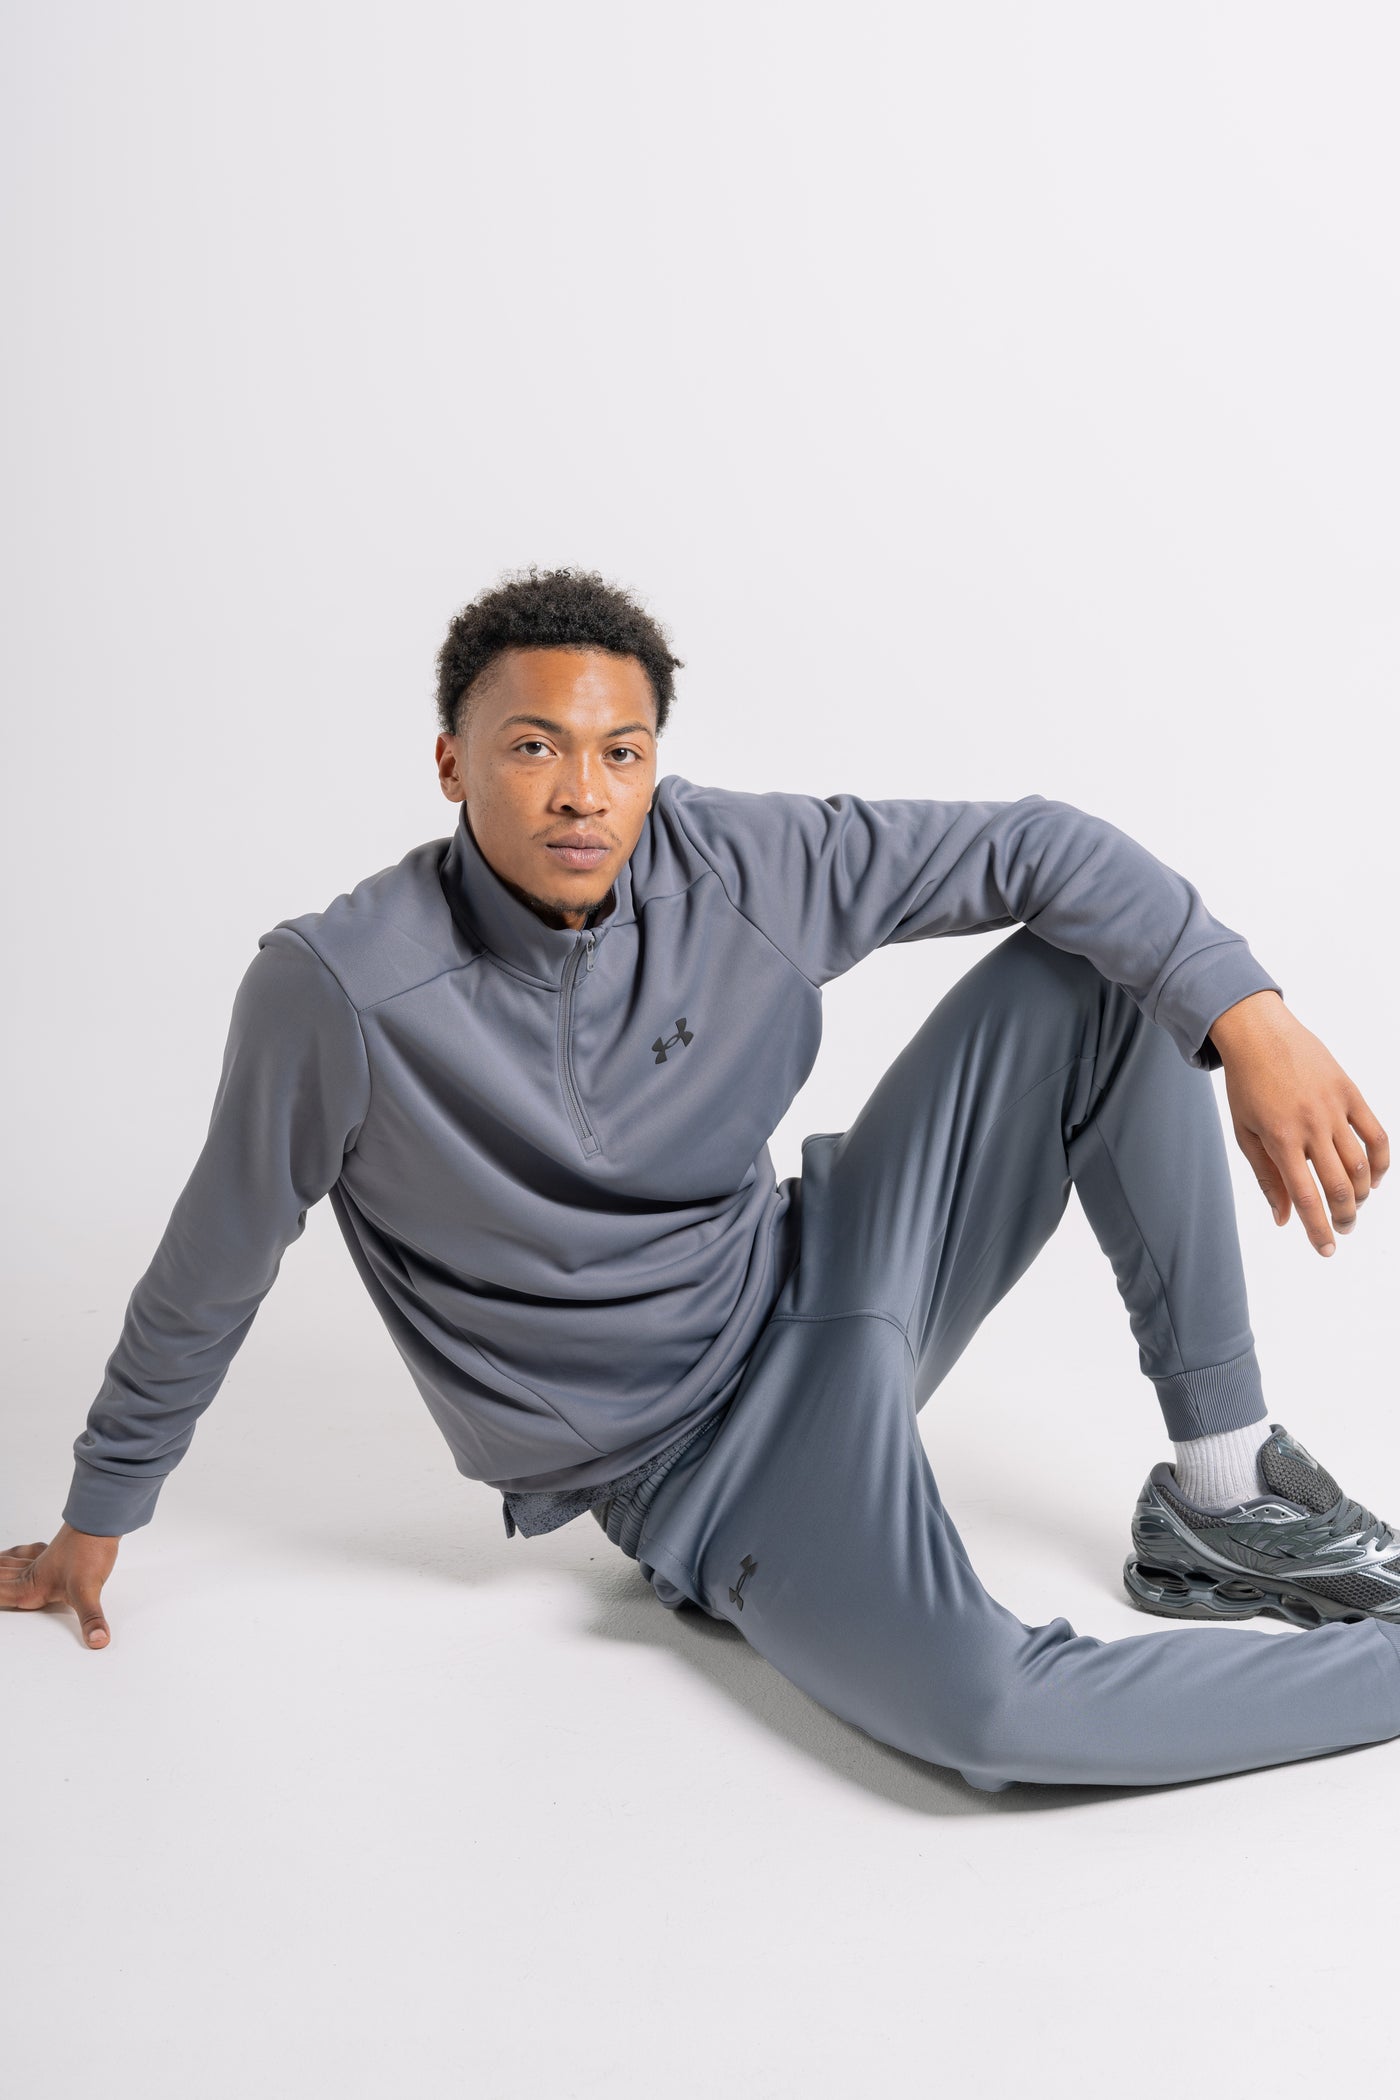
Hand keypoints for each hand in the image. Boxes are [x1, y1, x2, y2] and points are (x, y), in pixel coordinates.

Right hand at [0, 1523, 119, 1646]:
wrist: (101, 1520)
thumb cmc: (89, 1551)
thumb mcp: (88, 1591)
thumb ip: (91, 1619)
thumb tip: (96, 1641)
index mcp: (32, 1587)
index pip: (1, 1594)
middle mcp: (32, 1573)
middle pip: (1, 1577)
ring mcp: (43, 1560)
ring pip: (11, 1564)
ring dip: (0, 1566)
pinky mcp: (54, 1551)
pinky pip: (27, 1554)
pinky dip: (17, 1555)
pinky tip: (19, 1554)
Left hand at [1209, 990, 1388, 1256]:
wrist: (1259, 1034)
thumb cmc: (1246, 1086)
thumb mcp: (1246, 1133)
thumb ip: (1267, 1178)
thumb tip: (1283, 1220)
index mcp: (1280, 1138)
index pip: (1306, 1196)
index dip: (1318, 1229)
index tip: (1326, 1250)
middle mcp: (1311, 1126)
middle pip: (1340, 1186)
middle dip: (1345, 1216)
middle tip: (1343, 1229)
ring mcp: (1334, 1108)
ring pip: (1361, 1164)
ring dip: (1363, 1193)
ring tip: (1355, 1205)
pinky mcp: (1350, 1092)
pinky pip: (1376, 1133)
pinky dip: (1381, 1161)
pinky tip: (1375, 1178)